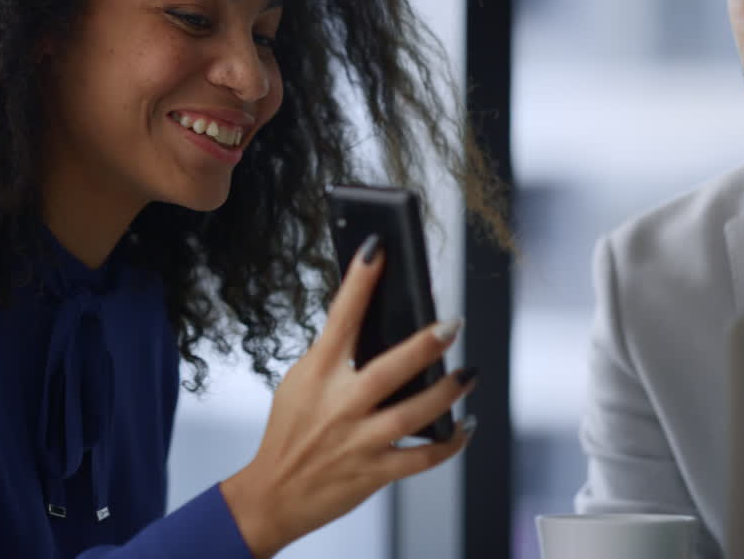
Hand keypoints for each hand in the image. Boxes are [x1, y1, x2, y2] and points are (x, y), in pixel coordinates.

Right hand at [219, 235, 476, 558]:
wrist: (274, 492)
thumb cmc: (289, 432)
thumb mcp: (299, 383)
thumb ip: (332, 358)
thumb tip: (377, 329)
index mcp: (316, 373)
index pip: (341, 317)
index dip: (360, 281)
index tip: (378, 249)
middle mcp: (339, 404)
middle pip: (391, 368)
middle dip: (426, 344)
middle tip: (453, 323)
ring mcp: (359, 439)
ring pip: (416, 412)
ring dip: (449, 391)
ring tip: (469, 373)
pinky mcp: (374, 470)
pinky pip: (424, 457)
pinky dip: (450, 442)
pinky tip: (464, 426)